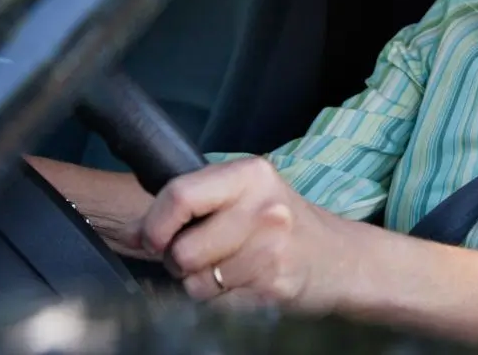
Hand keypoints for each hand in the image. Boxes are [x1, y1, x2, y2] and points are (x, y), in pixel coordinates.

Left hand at [140, 156, 349, 309]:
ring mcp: (271, 248)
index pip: (179, 195)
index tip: (156, 238)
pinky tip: (247, 284)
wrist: (340, 258)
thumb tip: (137, 229)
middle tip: (201, 256)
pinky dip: (223, 300)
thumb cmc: (284, 224)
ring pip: (196, 283)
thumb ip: (199, 200)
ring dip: (202, 284)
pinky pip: (218, 304)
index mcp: (251, 174)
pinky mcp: (274, 286)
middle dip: (179, 262)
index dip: (155, 225)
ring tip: (229, 269)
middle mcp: (263, 207)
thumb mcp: (249, 194)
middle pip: (182, 249)